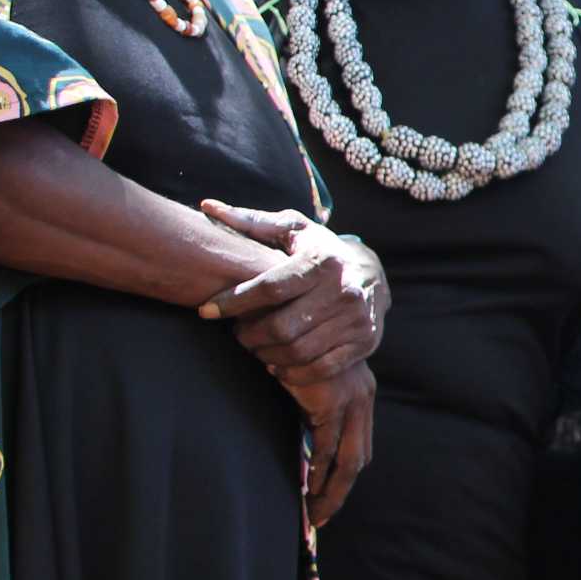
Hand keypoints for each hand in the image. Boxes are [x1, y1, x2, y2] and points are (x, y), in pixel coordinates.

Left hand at [197, 201, 387, 379]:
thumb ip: (250, 221)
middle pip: (282, 326)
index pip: (270, 287)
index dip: (234, 302)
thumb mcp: (292, 229)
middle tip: (238, 333)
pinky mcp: (364, 341)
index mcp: (322, 260)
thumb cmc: (320, 249)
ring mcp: (356, 319)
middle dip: (249, 335)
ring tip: (256, 347)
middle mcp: (343, 290)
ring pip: (298, 351)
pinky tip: (277, 364)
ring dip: (267, 355)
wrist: (373, 272)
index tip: (207, 310)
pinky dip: (293, 372)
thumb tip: (208, 207)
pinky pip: (321, 368)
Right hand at [290, 361, 375, 528]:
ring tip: (312, 512)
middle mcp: (362, 397)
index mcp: (360, 393)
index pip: (359, 444)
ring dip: (330, 489)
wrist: (279, 316)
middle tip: (321, 515)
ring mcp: (350, 398)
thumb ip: (310, 411)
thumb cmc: (287, 347)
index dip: (344, 474)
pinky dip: (317, 470)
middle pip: (359, 457)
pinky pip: (325, 446)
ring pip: (348, 459)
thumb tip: (303, 448)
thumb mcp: (305, 384)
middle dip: (340, 490)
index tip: (327, 497)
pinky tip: (307, 488)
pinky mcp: (330, 399)